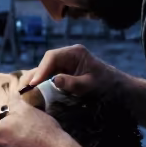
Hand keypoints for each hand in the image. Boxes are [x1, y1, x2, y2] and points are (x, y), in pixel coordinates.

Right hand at [26, 45, 145, 126]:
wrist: (120, 91)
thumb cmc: (108, 86)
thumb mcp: (91, 85)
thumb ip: (73, 83)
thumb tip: (54, 80)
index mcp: (75, 53)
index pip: (52, 57)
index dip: (40, 69)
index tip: (32, 83)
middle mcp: (69, 56)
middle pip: (46, 62)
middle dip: (36, 74)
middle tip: (25, 89)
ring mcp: (67, 64)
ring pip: (47, 69)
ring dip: (38, 80)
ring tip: (27, 93)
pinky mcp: (66, 74)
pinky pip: (51, 76)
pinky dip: (44, 84)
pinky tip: (37, 94)